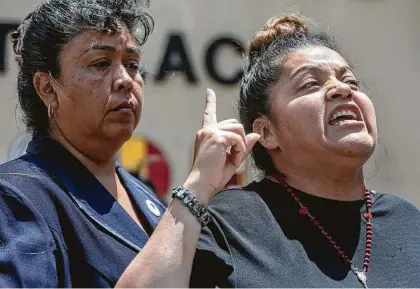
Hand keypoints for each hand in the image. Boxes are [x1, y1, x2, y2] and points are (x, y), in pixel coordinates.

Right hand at [184, 89, 259, 204]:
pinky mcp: (216, 137)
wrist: (201, 184)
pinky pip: (238, 139)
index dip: (210, 101)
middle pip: (234, 124)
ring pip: (238, 130)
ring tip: (232, 159)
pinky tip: (232, 159)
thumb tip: (255, 134)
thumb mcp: (232, 158)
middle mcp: (206, 130)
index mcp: (206, 134)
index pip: (208, 114)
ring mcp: (210, 132)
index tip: (209, 91)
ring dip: (240, 146)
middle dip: (240, 140)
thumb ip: (243, 145)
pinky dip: (239, 150)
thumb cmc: (213, 175)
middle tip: (234, 157)